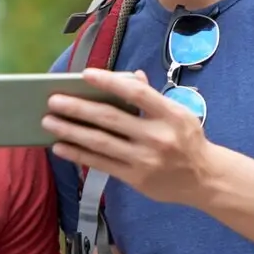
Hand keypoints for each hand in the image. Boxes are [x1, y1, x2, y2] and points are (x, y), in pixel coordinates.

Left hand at [46, 68, 215, 206]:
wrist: (205, 180)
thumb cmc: (188, 140)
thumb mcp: (179, 114)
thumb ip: (152, 98)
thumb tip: (128, 77)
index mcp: (171, 115)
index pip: (136, 94)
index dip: (110, 82)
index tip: (85, 74)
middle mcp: (158, 137)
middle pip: (111, 119)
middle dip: (78, 108)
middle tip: (53, 100)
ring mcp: (146, 160)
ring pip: (100, 143)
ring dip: (71, 131)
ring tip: (49, 122)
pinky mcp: (136, 178)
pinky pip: (101, 164)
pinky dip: (78, 154)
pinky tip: (60, 147)